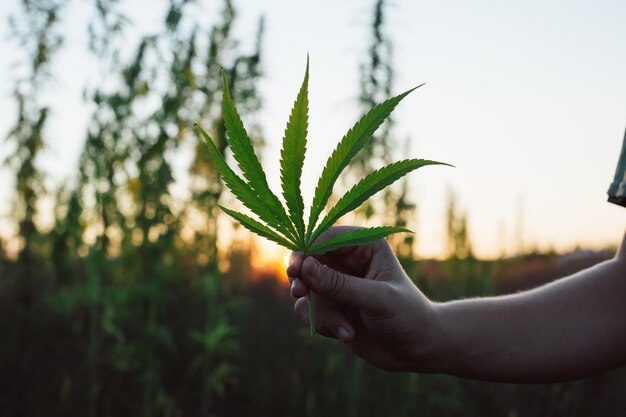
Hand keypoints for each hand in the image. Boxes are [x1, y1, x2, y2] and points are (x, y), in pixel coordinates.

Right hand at [287, 226, 441, 371]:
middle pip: (308, 259)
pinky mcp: (331, 306)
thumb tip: (305, 267)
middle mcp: (348, 261)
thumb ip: (340, 285)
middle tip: (299, 292)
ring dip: (320, 311)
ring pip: (307, 288)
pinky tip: (347, 334)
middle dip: (303, 279)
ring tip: (344, 328)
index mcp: (365, 246)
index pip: (327, 237)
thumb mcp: (377, 299)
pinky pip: (310, 309)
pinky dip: (323, 324)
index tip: (296, 268)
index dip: (307, 249)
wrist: (417, 350)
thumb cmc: (407, 316)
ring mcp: (338, 284)